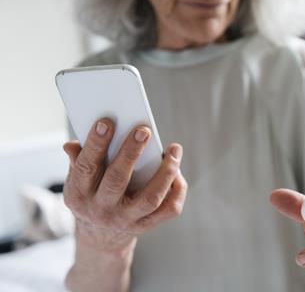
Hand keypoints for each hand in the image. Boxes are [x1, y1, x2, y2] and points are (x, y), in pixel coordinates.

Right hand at [63, 118, 187, 253]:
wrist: (101, 236)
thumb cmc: (91, 196)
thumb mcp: (77, 181)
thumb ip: (78, 161)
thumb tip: (72, 144)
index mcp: (80, 195)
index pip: (86, 168)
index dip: (95, 145)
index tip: (106, 122)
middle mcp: (102, 210)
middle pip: (117, 181)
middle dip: (131, 153)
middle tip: (143, 130)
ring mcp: (127, 220)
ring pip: (150, 198)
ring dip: (165, 173)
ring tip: (173, 150)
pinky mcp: (146, 224)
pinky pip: (168, 209)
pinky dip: (177, 190)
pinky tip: (178, 172)